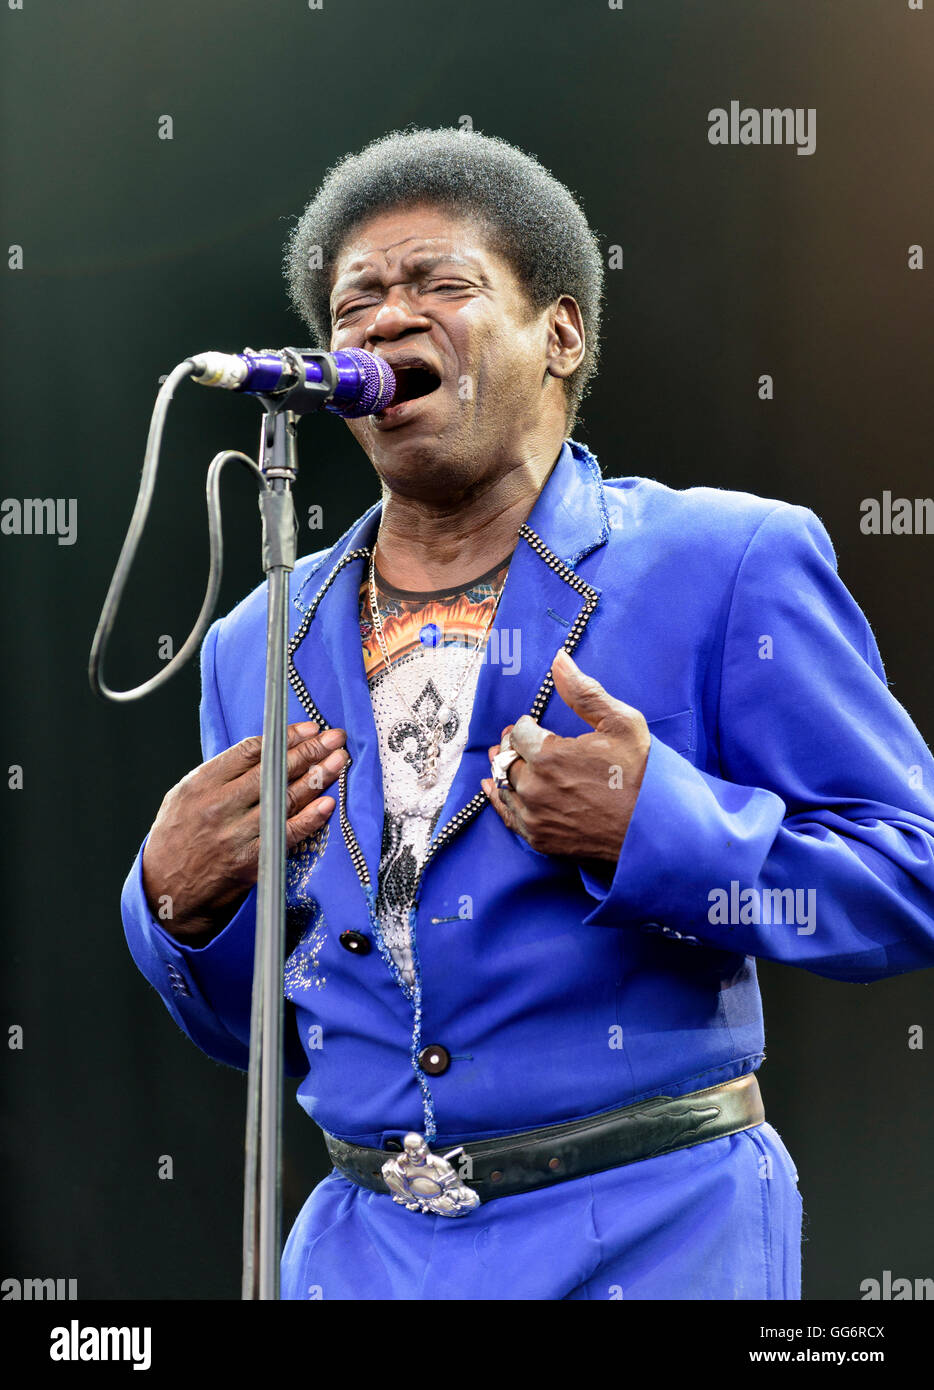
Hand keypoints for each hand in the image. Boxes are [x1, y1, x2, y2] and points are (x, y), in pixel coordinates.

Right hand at [141, 721, 347, 940]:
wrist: (164, 890)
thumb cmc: (177, 839)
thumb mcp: (185, 795)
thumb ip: (220, 774)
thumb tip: (264, 751)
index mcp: (202, 784)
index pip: (252, 750)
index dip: (285, 737)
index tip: (309, 729)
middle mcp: (220, 806)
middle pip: (273, 770)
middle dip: (309, 750)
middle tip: (334, 738)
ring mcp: (236, 834)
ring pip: (285, 798)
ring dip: (317, 777)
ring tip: (338, 761)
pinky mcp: (251, 861)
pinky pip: (287, 835)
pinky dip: (310, 818)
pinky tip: (327, 803)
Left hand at [480, 649, 649, 861]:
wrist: (655, 829)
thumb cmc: (643, 774)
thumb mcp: (621, 723)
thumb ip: (583, 692)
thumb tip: (558, 659)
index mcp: (549, 756)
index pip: (518, 733)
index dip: (524, 725)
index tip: (532, 725)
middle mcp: (535, 787)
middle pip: (507, 759)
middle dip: (510, 747)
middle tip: (514, 741)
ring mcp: (535, 816)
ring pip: (505, 786)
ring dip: (503, 770)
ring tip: (500, 760)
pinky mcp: (540, 839)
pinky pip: (508, 816)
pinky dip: (499, 799)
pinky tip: (492, 789)